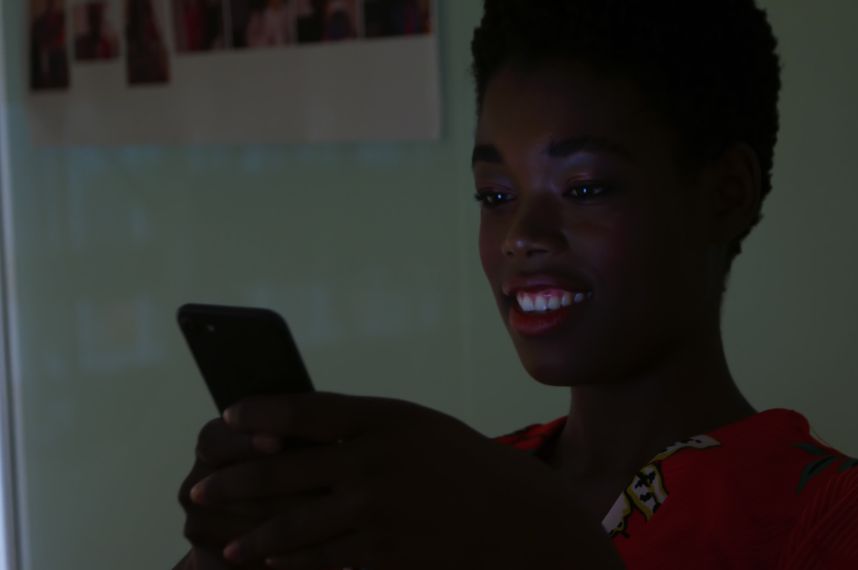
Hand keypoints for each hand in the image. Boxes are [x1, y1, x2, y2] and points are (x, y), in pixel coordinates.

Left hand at [189, 393, 623, 569]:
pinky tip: (272, 563)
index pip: (305, 408)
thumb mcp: (419, 430)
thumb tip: (293, 434)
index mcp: (386, 418)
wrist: (519, 520)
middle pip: (283, 468)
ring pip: (294, 525)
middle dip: (232, 482)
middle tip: (197, 491)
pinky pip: (324, 560)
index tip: (226, 416)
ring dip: (253, 536)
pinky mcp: (386, 553)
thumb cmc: (465, 468)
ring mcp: (380, 509)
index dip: (259, 411)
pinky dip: (292, 563)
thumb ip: (363, 429)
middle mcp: (376, 459)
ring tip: (226, 543)